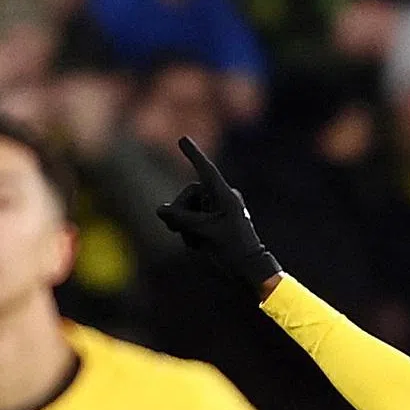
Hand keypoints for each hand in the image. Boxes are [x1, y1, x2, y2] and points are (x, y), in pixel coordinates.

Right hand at [156, 136, 281, 293]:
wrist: (248, 271)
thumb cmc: (232, 250)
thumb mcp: (204, 233)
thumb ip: (180, 219)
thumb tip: (160, 210)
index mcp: (225, 197)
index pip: (206, 171)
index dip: (193, 155)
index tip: (183, 139)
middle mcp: (221, 200)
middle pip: (189, 195)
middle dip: (181, 212)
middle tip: (179, 231)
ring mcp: (217, 211)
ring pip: (188, 210)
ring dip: (185, 227)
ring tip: (196, 243)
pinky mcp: (214, 223)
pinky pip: (192, 222)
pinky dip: (190, 233)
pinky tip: (199, 246)